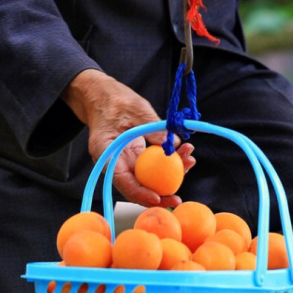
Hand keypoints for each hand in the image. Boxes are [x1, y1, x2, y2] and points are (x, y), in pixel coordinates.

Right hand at [62, 68, 194, 206]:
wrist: (102, 95)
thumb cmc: (113, 99)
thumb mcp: (134, 109)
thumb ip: (152, 127)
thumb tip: (174, 143)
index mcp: (105, 153)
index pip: (122, 181)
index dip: (140, 193)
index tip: (158, 197)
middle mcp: (114, 162)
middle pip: (136, 185)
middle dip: (158, 193)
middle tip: (178, 197)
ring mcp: (124, 160)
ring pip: (147, 177)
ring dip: (169, 175)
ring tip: (190, 160)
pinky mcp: (134, 156)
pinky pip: (151, 166)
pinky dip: (167, 162)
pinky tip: (183, 153)